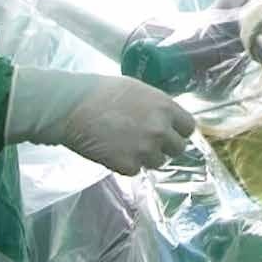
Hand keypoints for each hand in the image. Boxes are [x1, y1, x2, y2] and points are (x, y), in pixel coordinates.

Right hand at [6, 67, 195, 174]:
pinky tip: (114, 152)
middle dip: (165, 147)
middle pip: (178, 149)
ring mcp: (145, 149)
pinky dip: (126, 164)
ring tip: (128, 146)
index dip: (179, 131)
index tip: (170, 132)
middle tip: (148, 142)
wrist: (73, 107)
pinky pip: (136, 170)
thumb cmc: (103, 92)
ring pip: (158, 162)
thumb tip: (166, 118)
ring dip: (147, 157)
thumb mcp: (139, 91)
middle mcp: (160, 130)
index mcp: (166, 108)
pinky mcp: (127, 165)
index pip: (189, 128)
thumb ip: (157, 107)